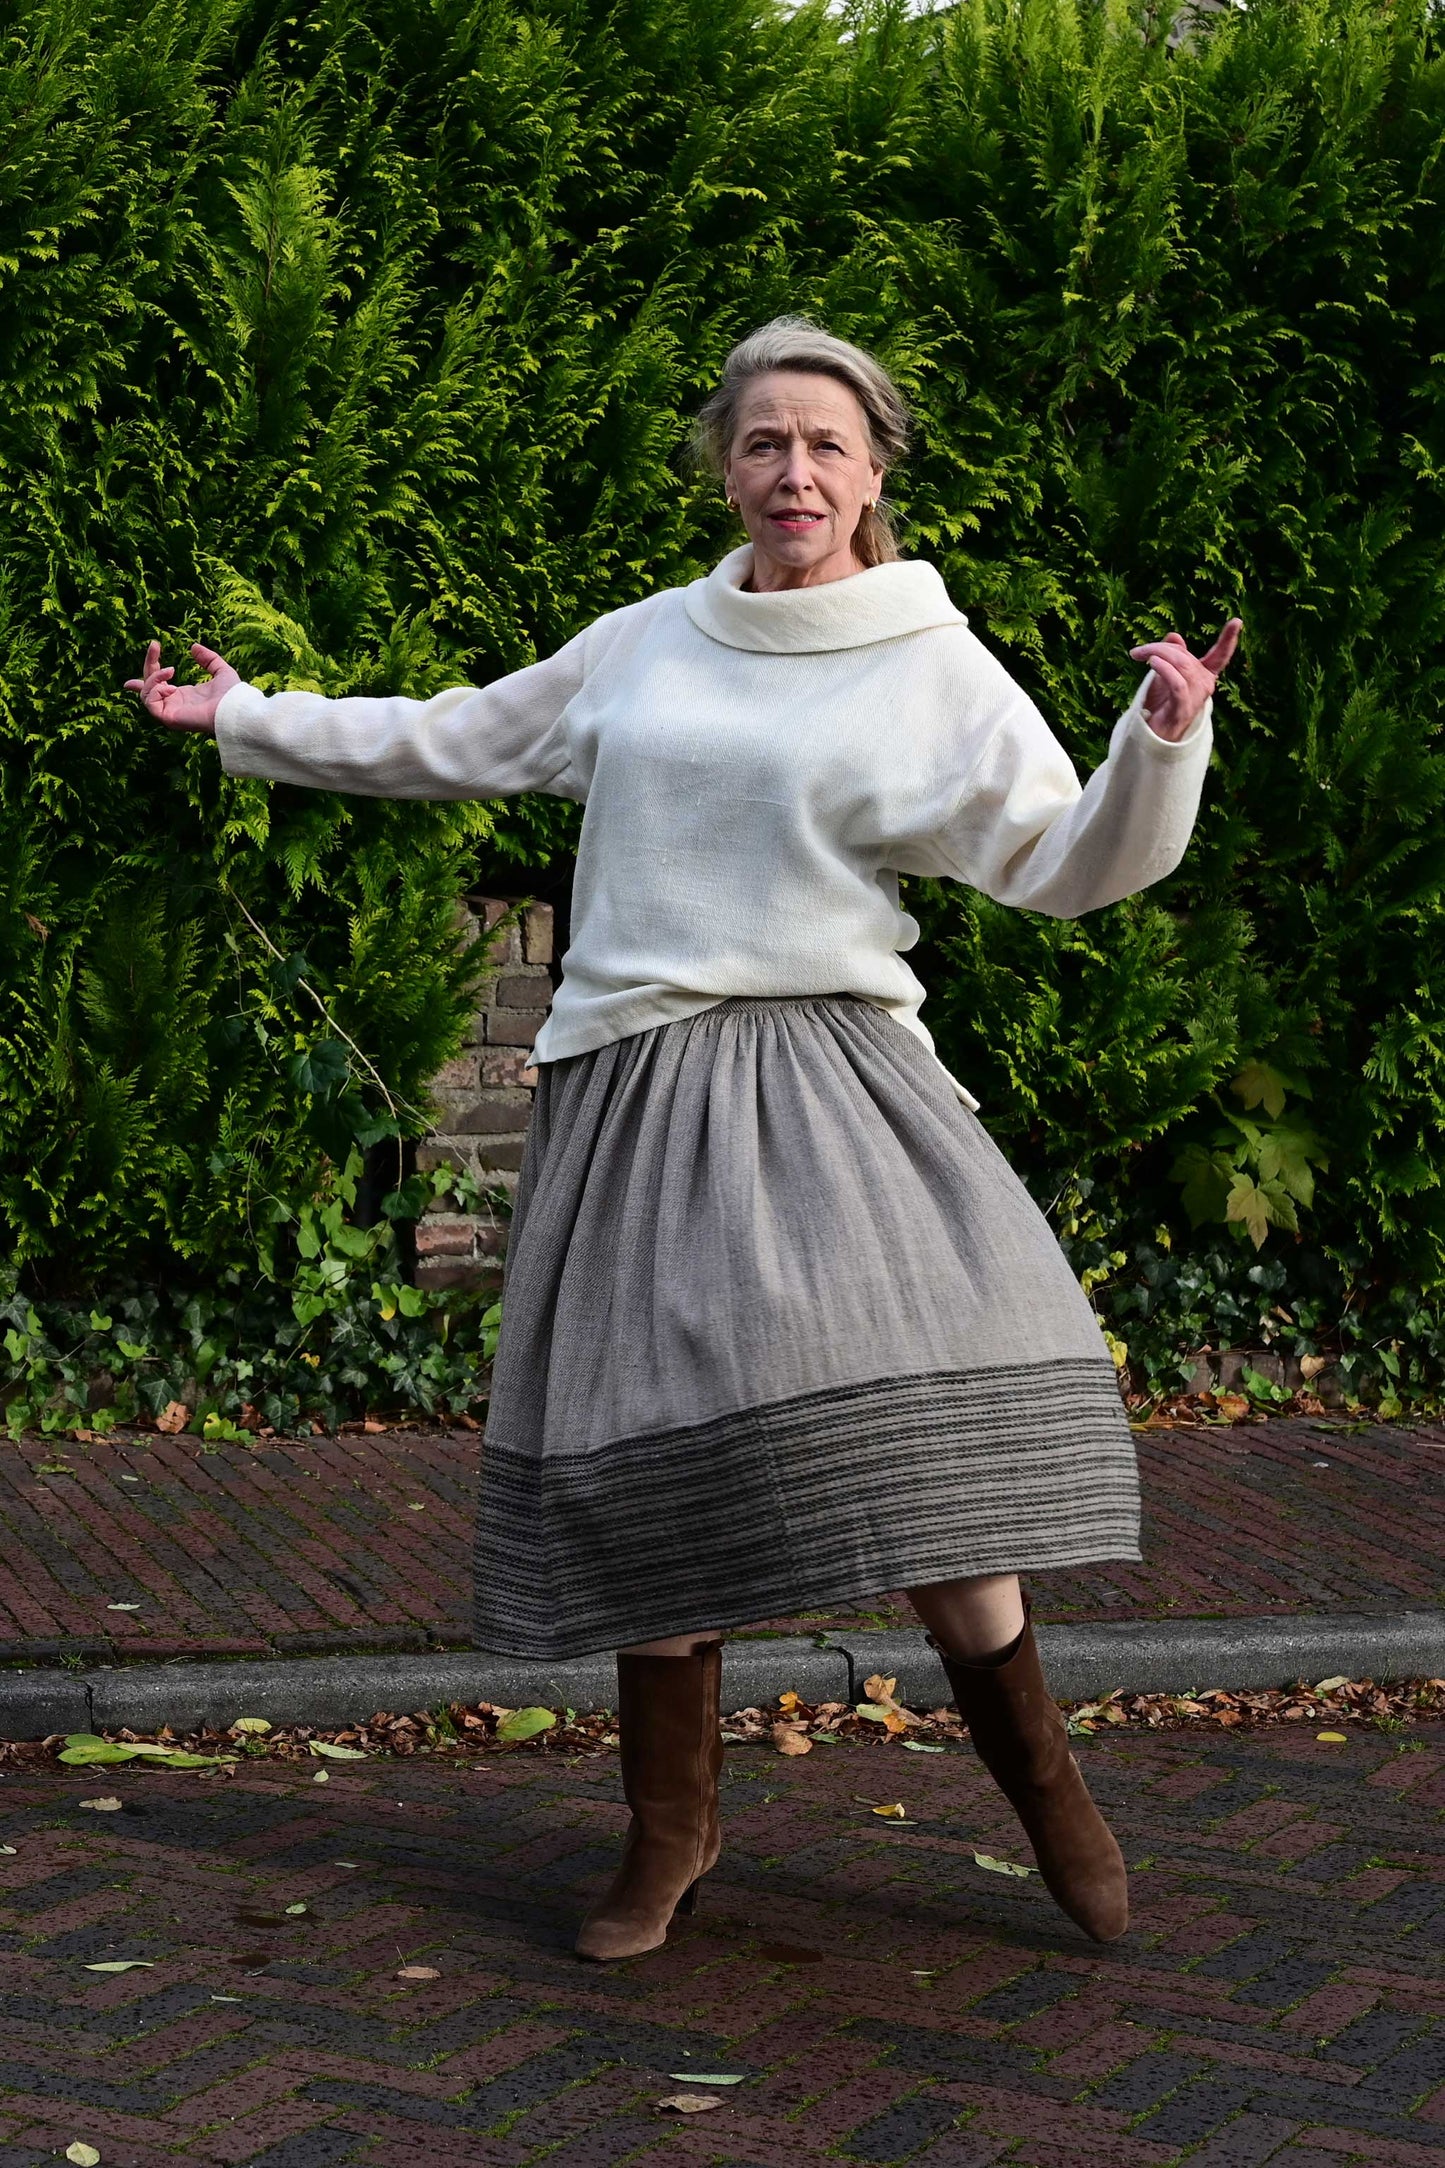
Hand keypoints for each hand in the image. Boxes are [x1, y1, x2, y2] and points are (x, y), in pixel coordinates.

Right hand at [124, 640, 238, 734]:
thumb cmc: (232, 695)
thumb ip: (208, 659)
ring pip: (146, 694)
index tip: (143, 661)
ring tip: (171, 670)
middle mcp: (174, 705)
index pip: (157, 689)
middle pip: (148, 687)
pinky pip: (150, 703)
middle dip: (148, 665)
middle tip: (155, 645)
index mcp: (184, 696)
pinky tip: (172, 687)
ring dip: (153, 677)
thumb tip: (194, 647)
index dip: (145, 678)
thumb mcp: (221, 670)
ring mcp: (170, 713)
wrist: (234, 708)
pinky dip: (156, 690)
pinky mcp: (169, 718)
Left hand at [1128, 619, 1241, 741]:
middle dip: (1159, 648)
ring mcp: (1196, 697)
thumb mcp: (1164, 674)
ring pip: (1181, 665)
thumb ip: (1171, 654)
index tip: (1237, 621)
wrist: (1152, 735)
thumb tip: (1174, 636)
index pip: (1220, 656)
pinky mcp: (1184, 707)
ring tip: (1140, 656)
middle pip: (1184, 656)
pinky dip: (1164, 670)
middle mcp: (1205, 685)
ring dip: (1157, 656)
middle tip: (1137, 652)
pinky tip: (1152, 664)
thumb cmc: (1160, 704)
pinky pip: (1177, 683)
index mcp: (1204, 675)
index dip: (1229, 639)